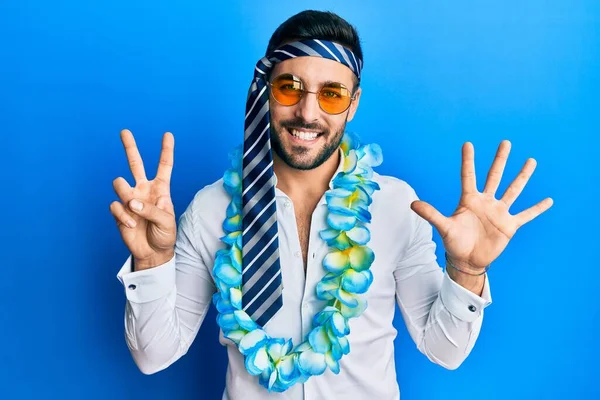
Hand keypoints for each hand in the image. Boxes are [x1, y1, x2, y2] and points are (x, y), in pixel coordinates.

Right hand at [109, 129, 176, 269]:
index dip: (166, 150)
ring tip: (134, 209)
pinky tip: (130, 225)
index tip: (168, 134)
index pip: (164, 166)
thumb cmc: (164, 235)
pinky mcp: (119, 211)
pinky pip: (115, 206)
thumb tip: (131, 201)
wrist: (153, 252)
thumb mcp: (166, 222)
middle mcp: (144, 190)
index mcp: (160, 189)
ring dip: (125, 195)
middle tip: (124, 131)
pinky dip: (123, 216)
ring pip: (119, 183)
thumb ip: (151, 209)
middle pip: (135, 164)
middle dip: (130, 147)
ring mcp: (130, 199)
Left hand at [410, 140, 552, 271]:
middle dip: (500, 160)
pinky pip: (526, 215)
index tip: (468, 144)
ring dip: (522, 176)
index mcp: (469, 200)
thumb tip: (412, 204)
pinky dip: (537, 208)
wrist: (467, 260)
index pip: (468, 175)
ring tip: (531, 161)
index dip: (468, 160)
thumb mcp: (443, 226)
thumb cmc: (454, 242)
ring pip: (513, 190)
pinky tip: (548, 200)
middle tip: (505, 142)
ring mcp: (499, 212)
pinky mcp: (509, 225)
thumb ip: (431, 214)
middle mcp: (485, 202)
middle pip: (494, 176)